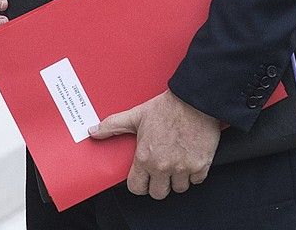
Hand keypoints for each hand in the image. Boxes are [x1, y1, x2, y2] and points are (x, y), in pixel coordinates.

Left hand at [88, 89, 219, 198]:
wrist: (194, 101)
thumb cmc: (166, 107)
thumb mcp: (136, 115)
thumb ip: (113, 125)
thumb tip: (94, 131)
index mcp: (146, 158)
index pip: (137, 187)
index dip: (138, 184)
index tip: (142, 178)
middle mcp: (164, 166)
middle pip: (158, 193)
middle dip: (158, 185)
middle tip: (159, 172)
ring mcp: (184, 168)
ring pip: (179, 188)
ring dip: (176, 180)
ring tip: (175, 164)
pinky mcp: (202, 165)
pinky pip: (197, 181)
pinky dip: (194, 174)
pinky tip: (189, 160)